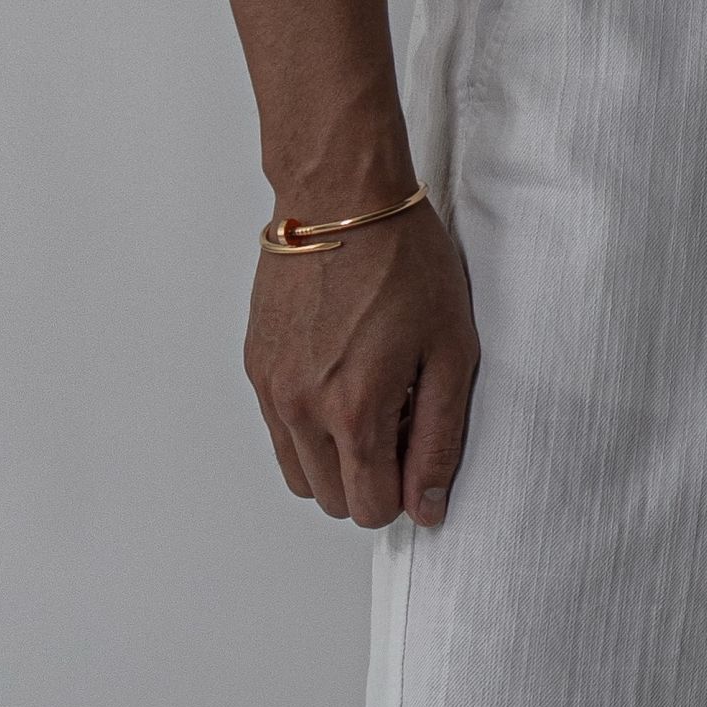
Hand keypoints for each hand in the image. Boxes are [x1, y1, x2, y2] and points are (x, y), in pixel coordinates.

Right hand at [244, 198, 480, 528]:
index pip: (369, 508)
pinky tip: (341, 371)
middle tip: (401, 414)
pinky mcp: (255, 364)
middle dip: (370, 478)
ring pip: (299, 473)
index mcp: (354, 411)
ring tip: (371, 396)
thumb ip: (438, 439)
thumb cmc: (406, 262)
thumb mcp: (451, 349)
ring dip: (336, 458)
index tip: (419, 444)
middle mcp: (300, 409)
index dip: (403, 491)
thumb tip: (426, 509)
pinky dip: (309, 425)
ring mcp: (270, 388)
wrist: (341, 196)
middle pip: (332, 500)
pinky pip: (278, 429)